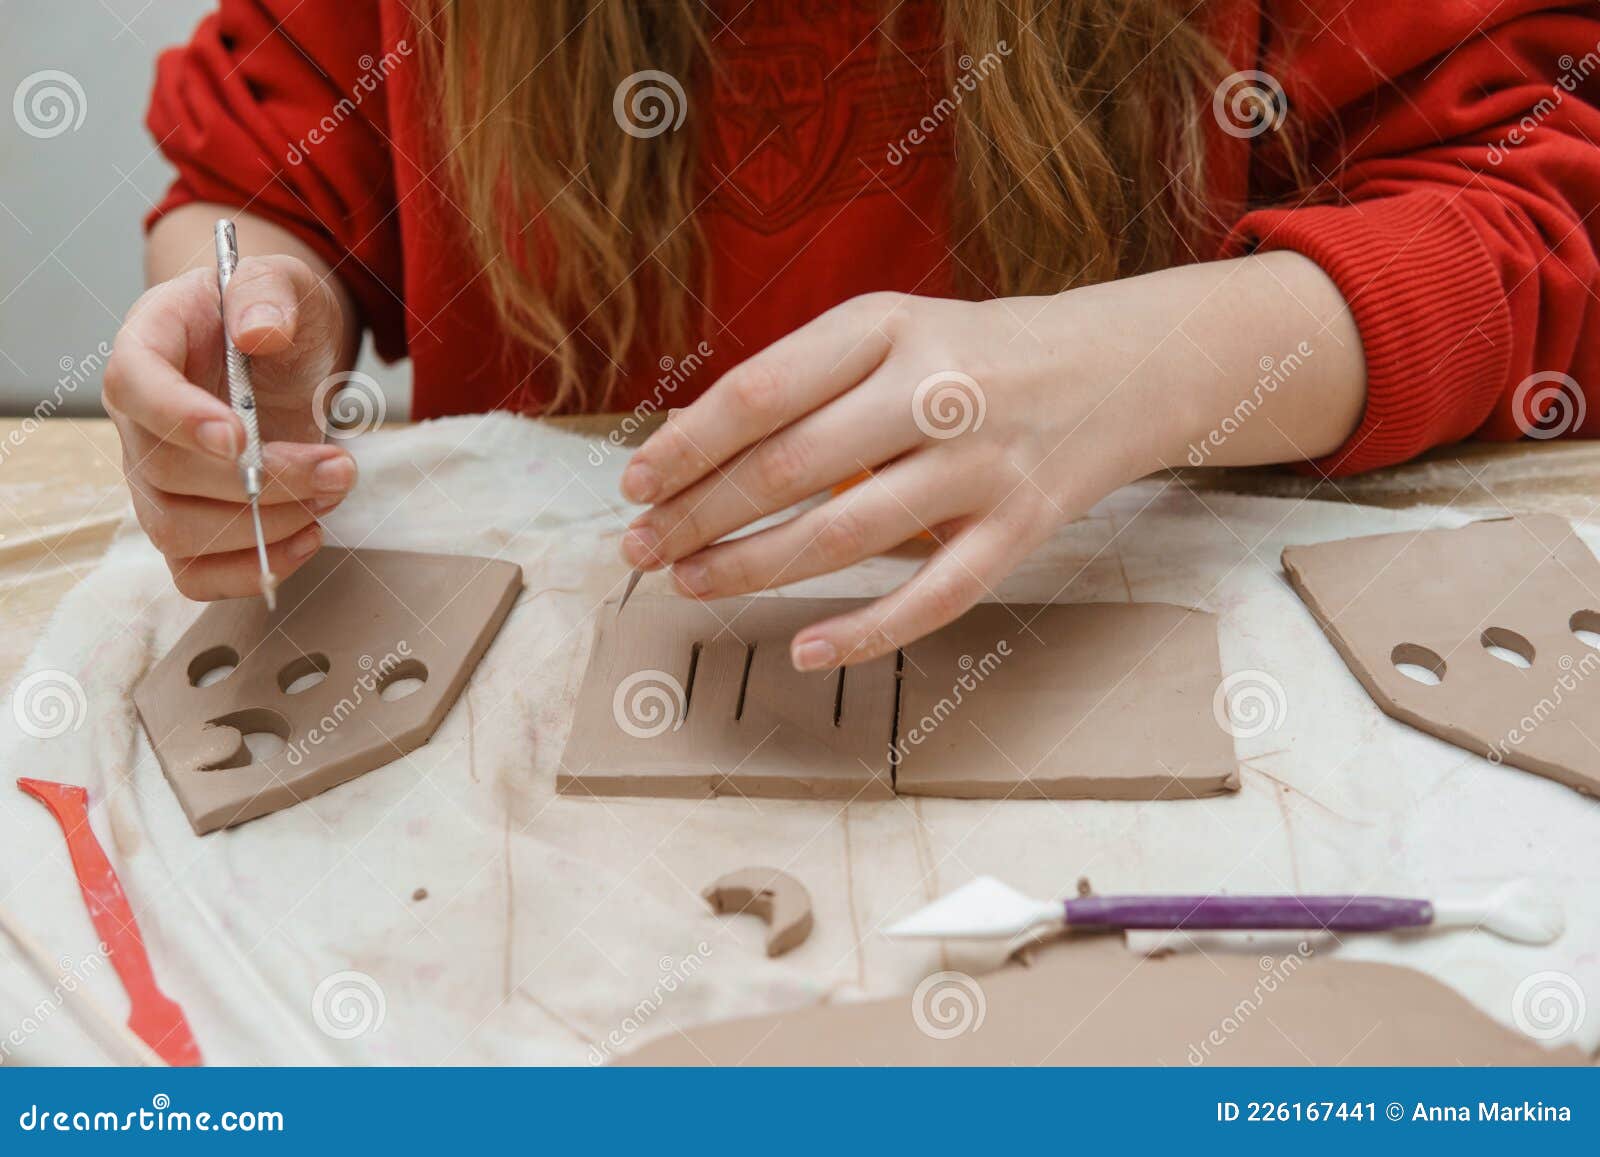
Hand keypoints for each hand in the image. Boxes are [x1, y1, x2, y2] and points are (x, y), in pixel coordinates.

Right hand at [105, 254, 356, 598]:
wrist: (282, 355)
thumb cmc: (272, 316)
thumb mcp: (281, 282)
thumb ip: (268, 293)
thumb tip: (258, 332)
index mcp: (147, 349)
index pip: (135, 387)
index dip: (180, 419)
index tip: (240, 438)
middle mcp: (138, 422)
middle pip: (167, 473)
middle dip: (264, 481)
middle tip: (339, 467)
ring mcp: (155, 480)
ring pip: (179, 532)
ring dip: (266, 527)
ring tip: (332, 493)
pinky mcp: (187, 521)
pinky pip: (195, 572)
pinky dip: (251, 571)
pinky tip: (308, 537)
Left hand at [618, 256, 1363, 668]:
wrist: (1120, 366)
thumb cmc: (974, 354)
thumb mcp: (892, 333)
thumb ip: (804, 382)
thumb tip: (686, 452)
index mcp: (888, 325)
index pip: (761, 392)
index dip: (685, 448)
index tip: (634, 486)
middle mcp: (936, 389)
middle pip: (789, 467)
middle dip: (698, 516)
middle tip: (642, 550)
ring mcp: (984, 463)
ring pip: (845, 535)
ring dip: (752, 569)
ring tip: (692, 585)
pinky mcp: (1022, 527)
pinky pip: (933, 596)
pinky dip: (864, 631)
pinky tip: (803, 648)